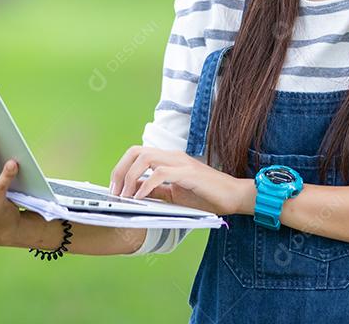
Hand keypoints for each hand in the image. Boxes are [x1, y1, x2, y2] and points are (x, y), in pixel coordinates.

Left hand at [109, 146, 254, 216]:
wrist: (235, 197)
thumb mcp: (174, 195)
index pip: (137, 154)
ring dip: (130, 177)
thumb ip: (156, 191)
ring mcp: (181, 162)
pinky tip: (140, 198)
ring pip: (145, 157)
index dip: (120, 169)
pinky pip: (161, 173)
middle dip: (120, 170)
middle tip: (115, 192)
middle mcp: (173, 156)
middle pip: (136, 151)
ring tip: (125, 196)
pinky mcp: (189, 173)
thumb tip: (133, 192)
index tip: (113, 189)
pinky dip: (146, 185)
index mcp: (168, 159)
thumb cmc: (207, 197)